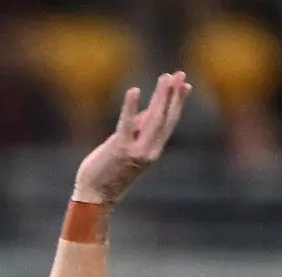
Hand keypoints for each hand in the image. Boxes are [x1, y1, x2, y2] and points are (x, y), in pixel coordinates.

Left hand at [73, 71, 190, 204]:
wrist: (95, 198)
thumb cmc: (108, 173)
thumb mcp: (128, 148)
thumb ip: (138, 130)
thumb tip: (149, 110)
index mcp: (152, 151)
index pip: (169, 123)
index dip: (178, 103)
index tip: (186, 85)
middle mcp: (149, 151)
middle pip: (165, 118)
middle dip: (173, 95)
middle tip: (179, 74)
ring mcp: (136, 151)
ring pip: (153, 119)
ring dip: (160, 96)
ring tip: (166, 77)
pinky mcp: (119, 148)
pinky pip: (126, 124)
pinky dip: (131, 106)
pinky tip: (135, 90)